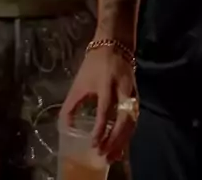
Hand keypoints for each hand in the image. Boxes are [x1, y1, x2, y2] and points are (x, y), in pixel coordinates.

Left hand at [60, 46, 137, 160]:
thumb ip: (71, 105)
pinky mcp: (136, 97)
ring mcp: (132, 93)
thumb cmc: (93, 64)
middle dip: (114, 140)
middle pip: (123, 119)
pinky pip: (134, 120)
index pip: (105, 110)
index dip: (100, 128)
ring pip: (131, 122)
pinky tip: (120, 146)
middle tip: (104, 155)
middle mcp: (122, 89)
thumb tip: (64, 127)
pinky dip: (127, 135)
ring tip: (112, 156)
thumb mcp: (80, 83)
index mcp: (106, 84)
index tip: (94, 144)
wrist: (114, 45)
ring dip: (123, 141)